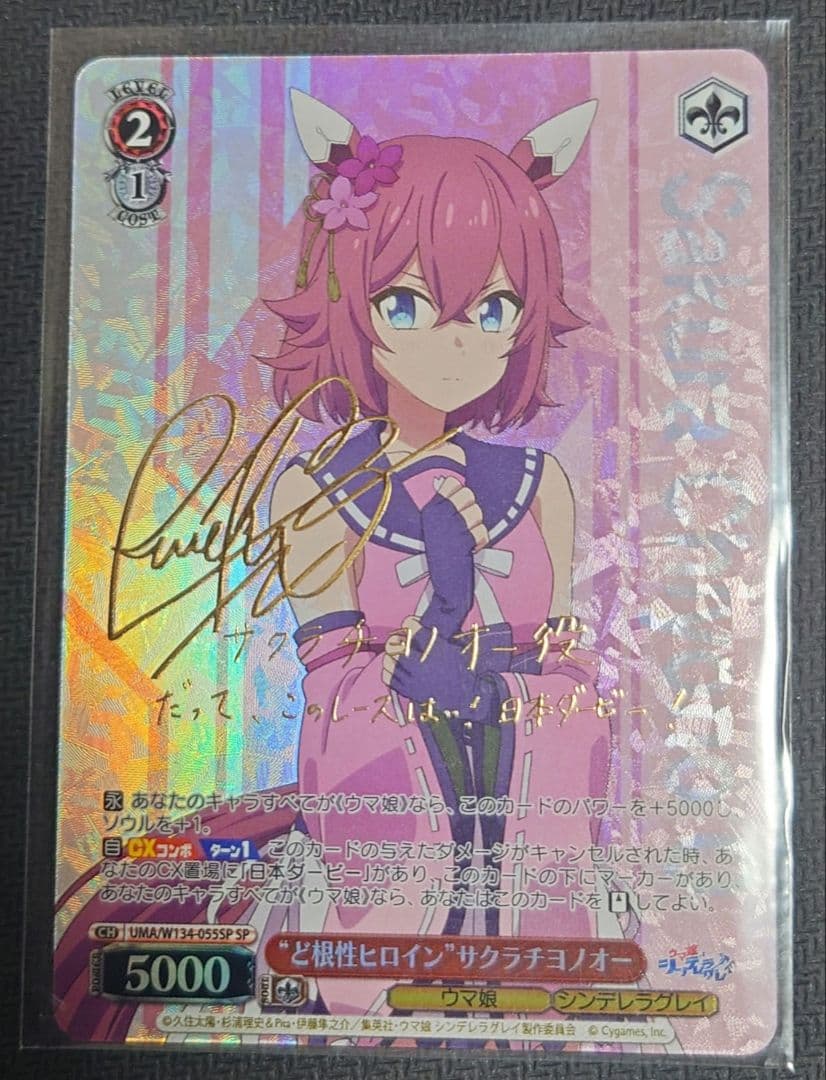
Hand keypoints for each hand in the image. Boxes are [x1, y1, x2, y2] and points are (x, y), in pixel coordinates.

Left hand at [382, 615, 502, 721]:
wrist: (466, 696)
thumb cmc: (463, 670)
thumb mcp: (452, 648)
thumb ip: (434, 638)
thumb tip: (419, 630)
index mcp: (434, 648)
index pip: (410, 627)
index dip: (409, 623)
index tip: (411, 624)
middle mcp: (420, 662)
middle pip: (394, 644)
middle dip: (397, 639)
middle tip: (402, 639)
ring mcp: (412, 678)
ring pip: (389, 660)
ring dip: (392, 655)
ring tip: (399, 655)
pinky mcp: (408, 691)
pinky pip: (388, 677)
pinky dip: (390, 671)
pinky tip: (397, 669)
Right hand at [420, 476, 488, 638]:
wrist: (446, 589)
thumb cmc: (443, 558)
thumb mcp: (436, 531)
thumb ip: (446, 510)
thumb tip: (462, 488)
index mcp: (430, 510)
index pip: (452, 484)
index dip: (461, 494)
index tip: (458, 509)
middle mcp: (438, 516)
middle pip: (468, 493)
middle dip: (472, 508)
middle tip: (466, 525)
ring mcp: (450, 528)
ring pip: (477, 512)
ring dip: (476, 526)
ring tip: (467, 539)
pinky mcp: (463, 542)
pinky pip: (482, 530)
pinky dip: (481, 540)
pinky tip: (471, 548)